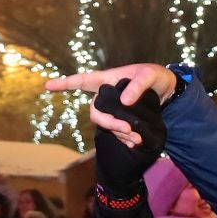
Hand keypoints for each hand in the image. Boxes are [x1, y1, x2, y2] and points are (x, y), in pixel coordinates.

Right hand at [46, 65, 179, 146]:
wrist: (169, 91)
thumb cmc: (156, 77)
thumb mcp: (149, 75)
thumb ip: (137, 85)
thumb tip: (123, 102)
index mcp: (108, 80)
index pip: (83, 81)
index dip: (65, 83)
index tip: (47, 86)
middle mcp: (108, 96)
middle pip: (95, 111)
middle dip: (108, 123)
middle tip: (126, 130)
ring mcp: (114, 110)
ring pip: (106, 125)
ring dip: (119, 134)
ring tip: (137, 138)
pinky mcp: (122, 120)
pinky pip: (116, 132)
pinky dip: (124, 139)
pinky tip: (135, 142)